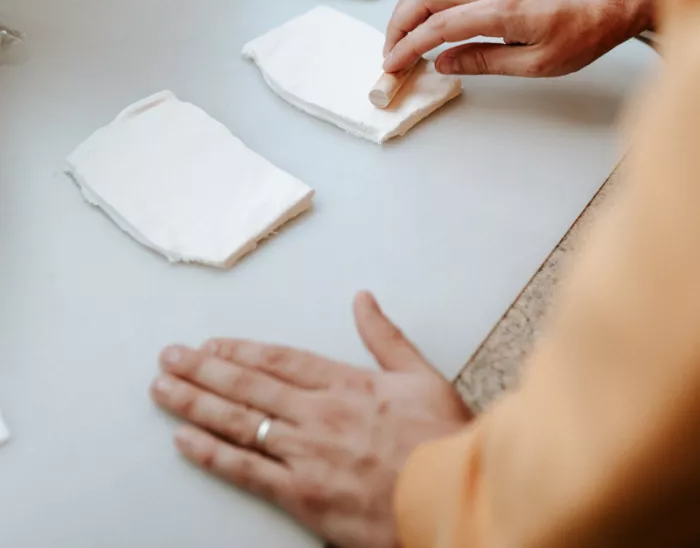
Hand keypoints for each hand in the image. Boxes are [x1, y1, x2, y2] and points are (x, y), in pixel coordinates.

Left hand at [151, 292, 471, 547]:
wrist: (453, 500)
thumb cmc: (442, 440)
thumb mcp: (422, 376)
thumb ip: (386, 336)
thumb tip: (362, 298)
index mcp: (345, 384)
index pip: (279, 360)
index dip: (240, 351)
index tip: (210, 344)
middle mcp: (317, 414)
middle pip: (248, 386)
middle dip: (203, 370)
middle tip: (169, 357)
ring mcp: (306, 454)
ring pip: (239, 423)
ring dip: (196, 404)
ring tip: (164, 388)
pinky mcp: (302, 495)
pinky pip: (247, 471)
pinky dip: (212, 454)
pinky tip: (184, 440)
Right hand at [383, 0, 657, 77]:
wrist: (607, 0)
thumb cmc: (583, 31)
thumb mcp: (536, 63)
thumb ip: (485, 62)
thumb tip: (445, 64)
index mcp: (503, 11)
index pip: (439, 26)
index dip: (409, 47)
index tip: (392, 64)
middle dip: (398, 25)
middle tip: (390, 52)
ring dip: (408, 8)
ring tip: (399, 36)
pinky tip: (421, 14)